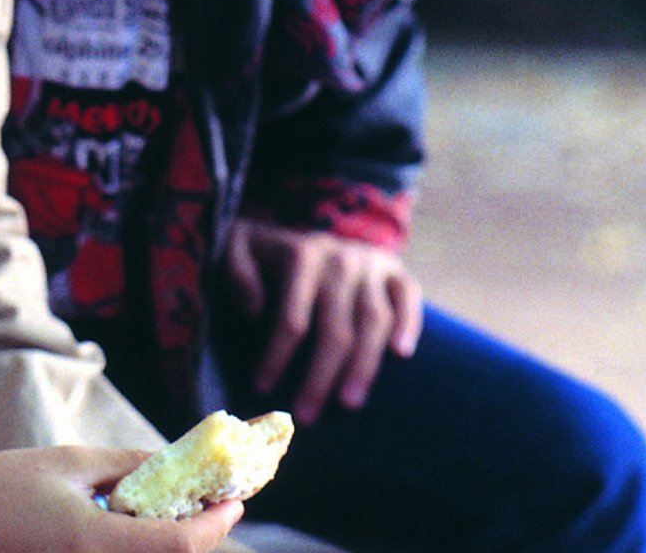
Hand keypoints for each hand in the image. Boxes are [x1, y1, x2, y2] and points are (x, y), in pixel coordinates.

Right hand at [0, 446, 243, 552]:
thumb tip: (174, 465)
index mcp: (94, 544)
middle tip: (210, 502)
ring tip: (172, 509)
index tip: (235, 500)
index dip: (217, 524)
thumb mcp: (65, 463)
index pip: (181, 546)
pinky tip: (134, 523)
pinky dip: (140, 549)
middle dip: (198, 535)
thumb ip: (124, 467)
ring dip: (168, 543)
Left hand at [222, 218, 423, 423]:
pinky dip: (409, 324)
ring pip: (373, 321)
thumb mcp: (235, 248)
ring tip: (349, 404)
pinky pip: (408, 297)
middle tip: (306, 416)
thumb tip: (254, 312)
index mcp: (301, 256)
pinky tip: (401, 355)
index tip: (261, 389)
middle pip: (336, 329)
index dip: (277, 357)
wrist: (302, 228)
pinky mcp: (395, 270)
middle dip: (320, 377)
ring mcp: (371, 264)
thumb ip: (236, 273)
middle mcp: (340, 259)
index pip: (292, 319)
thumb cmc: (263, 253)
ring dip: (363, 366)